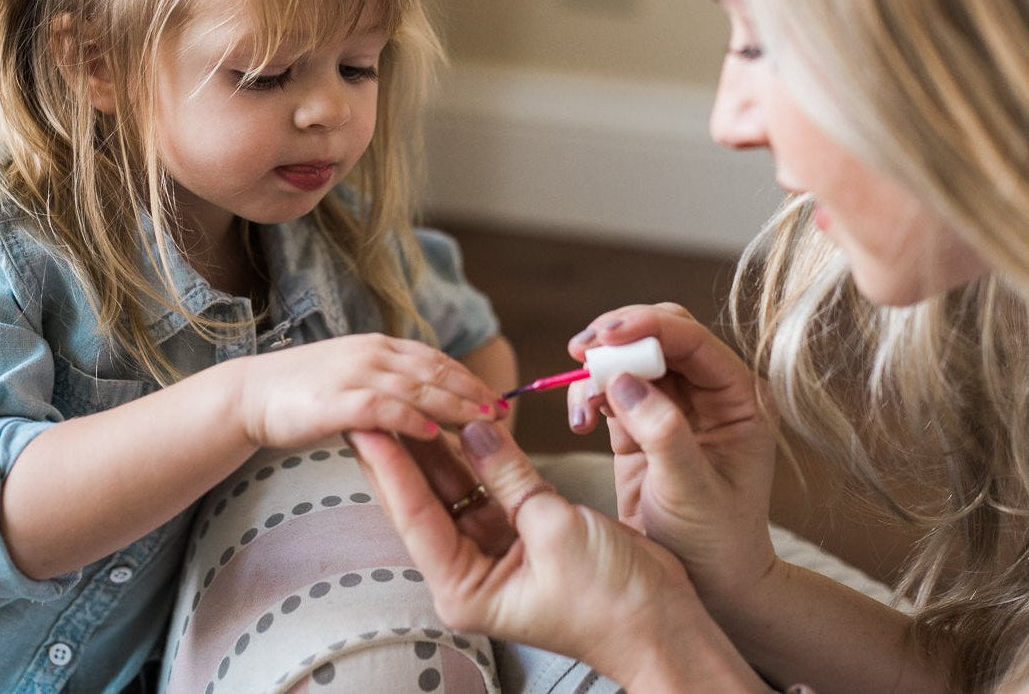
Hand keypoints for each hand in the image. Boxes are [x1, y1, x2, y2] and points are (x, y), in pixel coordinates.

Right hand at [236, 334, 500, 448]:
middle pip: (436, 370)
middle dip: (473, 390)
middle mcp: (373, 353)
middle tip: (504, 411)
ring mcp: (356, 374)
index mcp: (379, 346)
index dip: (469, 377)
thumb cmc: (303, 392)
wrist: (251, 394)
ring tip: (484, 423)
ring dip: (456, 405)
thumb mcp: (352, 376)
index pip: (435, 359)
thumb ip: (386, 382)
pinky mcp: (339, 400)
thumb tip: (424, 401)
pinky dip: (413, 420)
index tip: (497, 397)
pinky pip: (385, 408)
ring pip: (418, 387)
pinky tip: (436, 434)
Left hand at [351, 419, 766, 693]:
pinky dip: (482, 456)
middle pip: (427, 501)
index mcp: (466, 588)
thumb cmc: (611, 596)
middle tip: (373, 403)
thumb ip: (508, 474)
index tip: (363, 422)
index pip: (416, 513)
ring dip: (440, 448)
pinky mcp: (524, 534)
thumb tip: (470, 426)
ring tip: (407, 402)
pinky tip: (462, 422)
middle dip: (404, 451)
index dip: (389, 464)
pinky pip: (492, 488)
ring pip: (458, 490)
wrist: (664, 626)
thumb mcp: (553, 528)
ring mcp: (497, 553)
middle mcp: (472, 573)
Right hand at [567, 304, 777, 613]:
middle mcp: (710, 392)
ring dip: (599, 368)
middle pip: (660, 334)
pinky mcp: (641, 420)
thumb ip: (664, 434)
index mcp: (739, 398)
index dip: (648, 326)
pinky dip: (589, 394)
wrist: (707, 587)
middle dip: (618, 336)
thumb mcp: (693, 492)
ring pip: (631, 356)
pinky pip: (611, 387)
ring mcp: (675, 404)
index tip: (606, 336)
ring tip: (581, 404)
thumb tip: (625, 380)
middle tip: (579, 351)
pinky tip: (581, 421)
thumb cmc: (715, 544)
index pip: (693, 340)